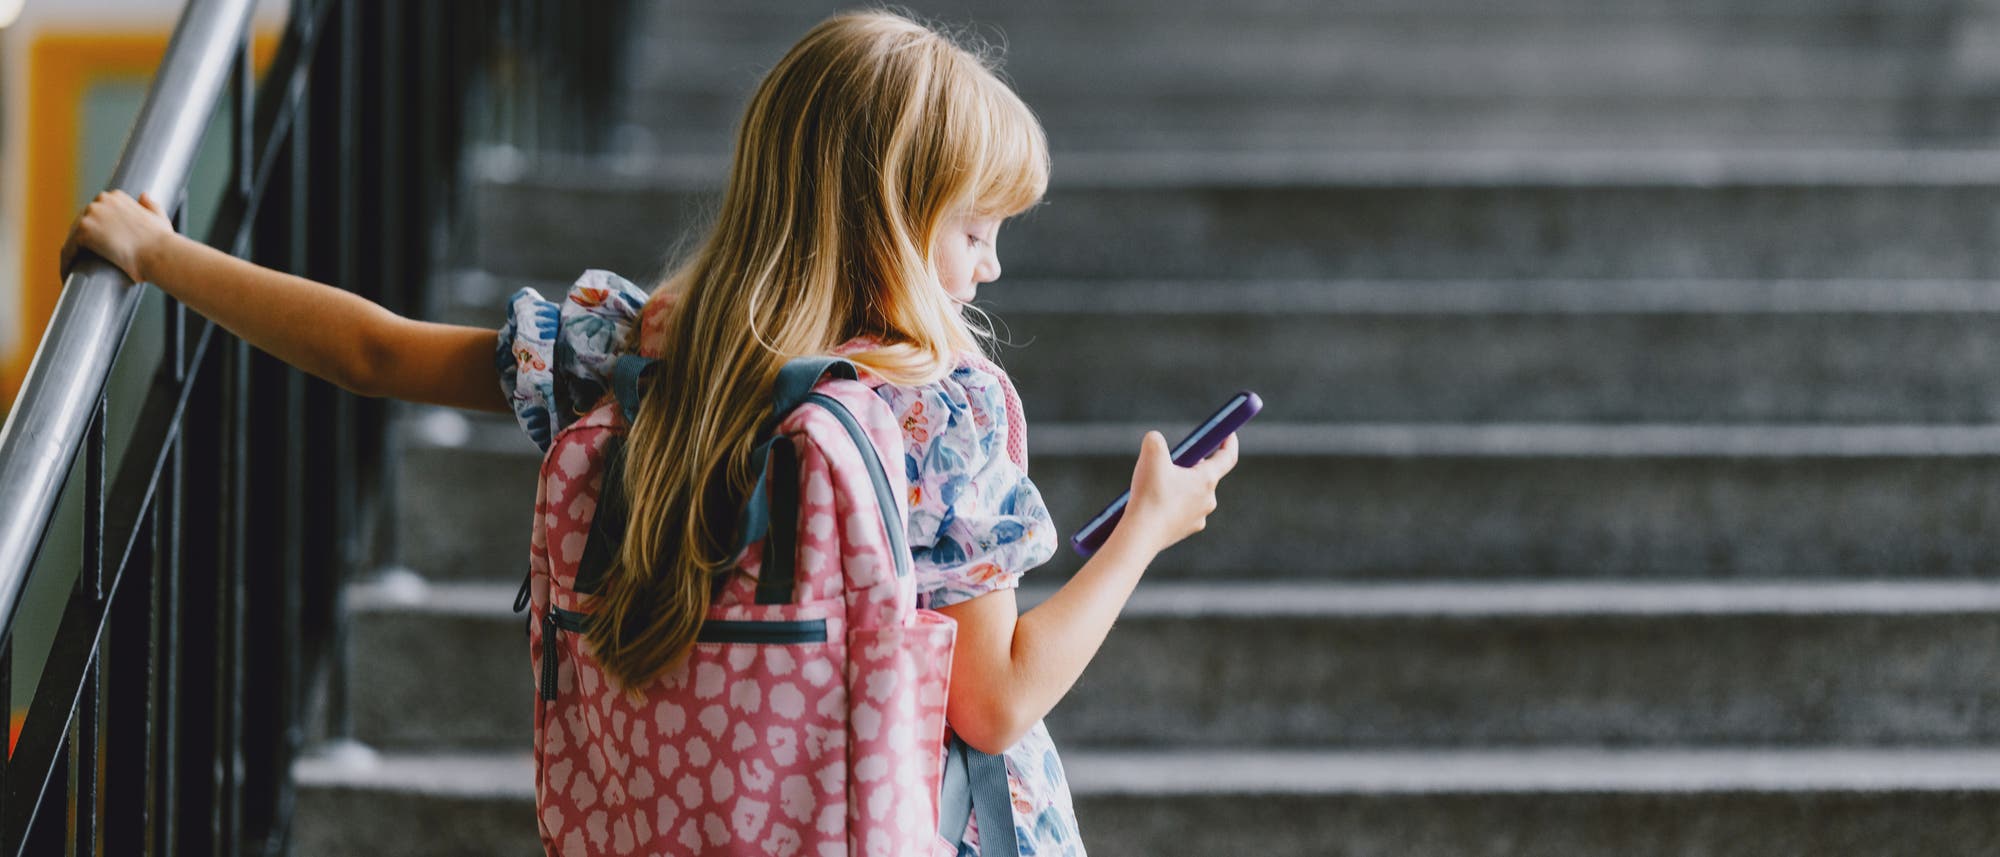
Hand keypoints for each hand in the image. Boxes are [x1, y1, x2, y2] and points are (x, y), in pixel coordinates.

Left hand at [61, 190, 175, 283]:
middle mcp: (101, 200)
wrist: (159, 254)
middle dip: (83, 241)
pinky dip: (67, 261)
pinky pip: (69, 249)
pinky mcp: (83, 231)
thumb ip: (151, 206)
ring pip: (73, 236)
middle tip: (86, 261)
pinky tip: (68, 273)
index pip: (96, 212)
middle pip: (82, 223)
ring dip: (73, 252)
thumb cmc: (162, 242)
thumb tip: (143, 196)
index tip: (98, 245)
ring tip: (76, 270)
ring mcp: (91, 214)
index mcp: (116, 196)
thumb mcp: (159, 218)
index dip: (96, 230)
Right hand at [1117, 430, 1239, 553]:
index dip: (1229, 442)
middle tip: (1173, 459)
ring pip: (1192, 493)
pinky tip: (1155, 503)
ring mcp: (1198, 517)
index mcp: (1206, 479)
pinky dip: (1172, 503)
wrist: (1141, 535)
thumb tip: (1156, 440)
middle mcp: (1208, 499)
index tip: (1228, 434)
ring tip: (1157, 484)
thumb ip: (1156, 440)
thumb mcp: (1151, 455)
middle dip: (1192, 464)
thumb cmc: (1150, 495)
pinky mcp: (1186, 530)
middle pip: (1206, 475)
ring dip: (1180, 485)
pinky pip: (1182, 510)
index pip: (1227, 457)